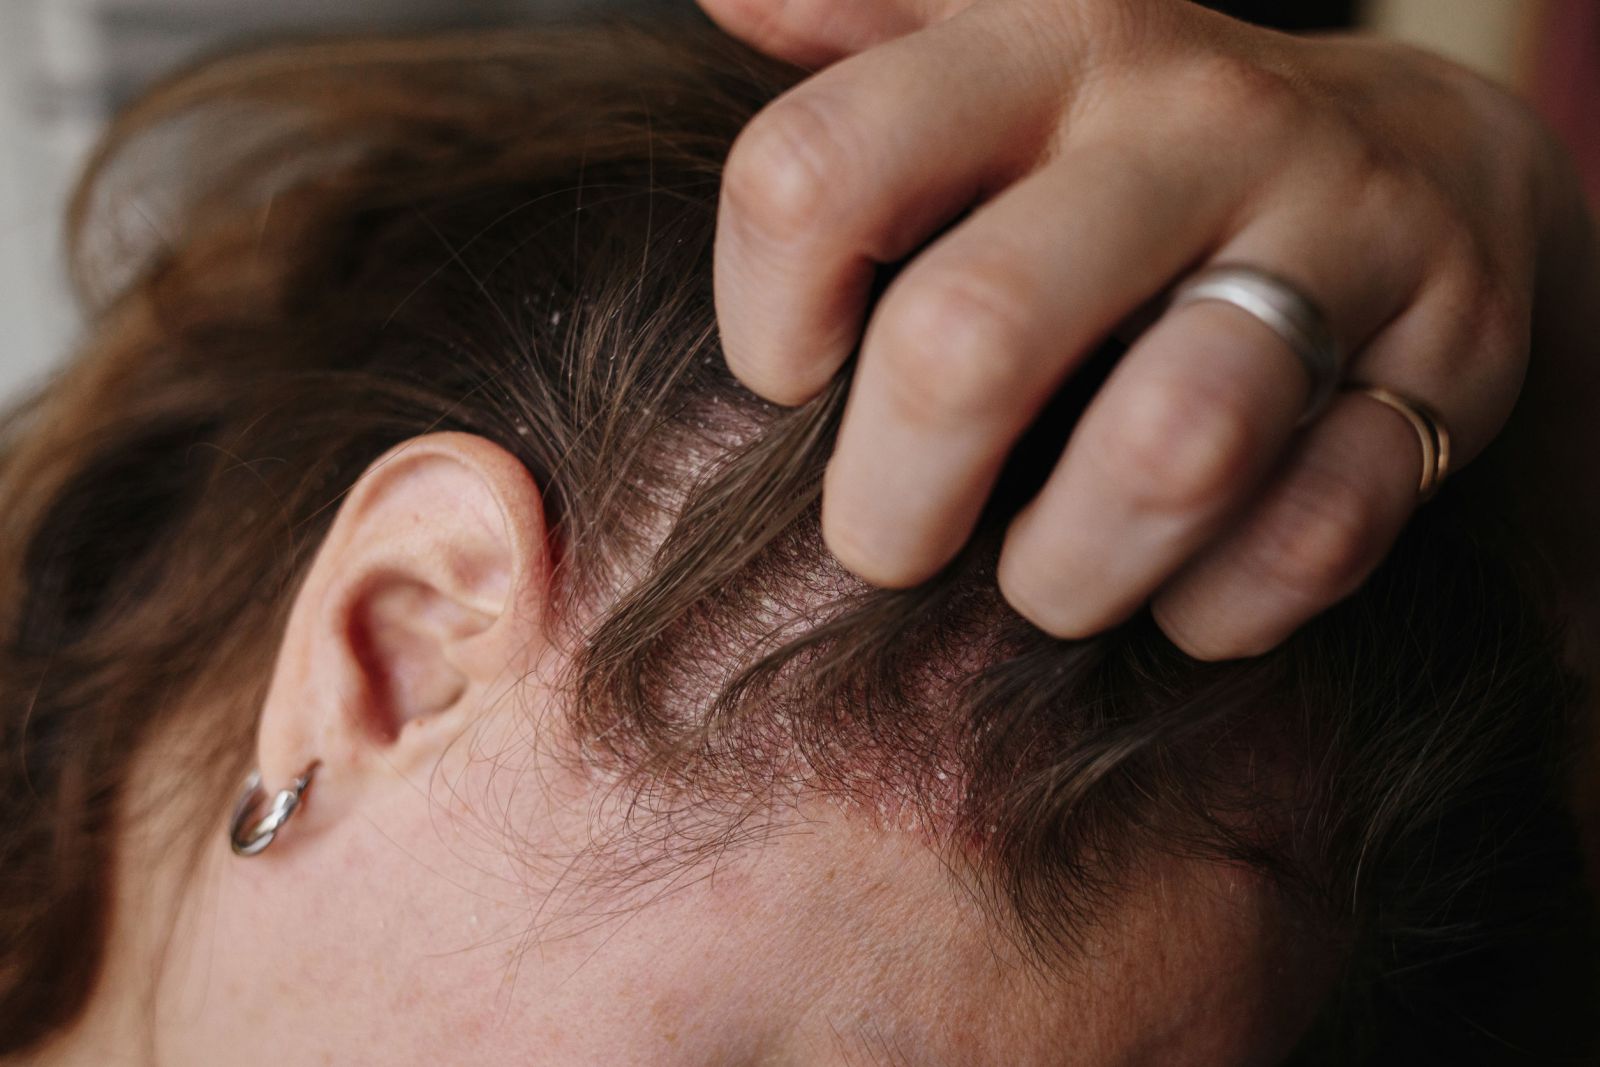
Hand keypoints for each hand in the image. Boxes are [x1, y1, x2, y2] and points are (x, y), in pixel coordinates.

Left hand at [697, 0, 1583, 658]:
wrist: (1417, 164)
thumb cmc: (1146, 145)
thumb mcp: (1008, 55)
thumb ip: (869, 29)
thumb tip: (727, 2)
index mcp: (1050, 43)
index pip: (820, 170)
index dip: (767, 310)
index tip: (793, 377)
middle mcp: (1197, 124)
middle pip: (976, 334)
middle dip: (896, 500)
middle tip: (891, 542)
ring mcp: (1342, 239)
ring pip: (1173, 447)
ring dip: (1070, 568)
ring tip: (1043, 579)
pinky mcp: (1447, 367)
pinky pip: (1316, 532)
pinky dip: (1221, 601)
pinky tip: (1181, 586)